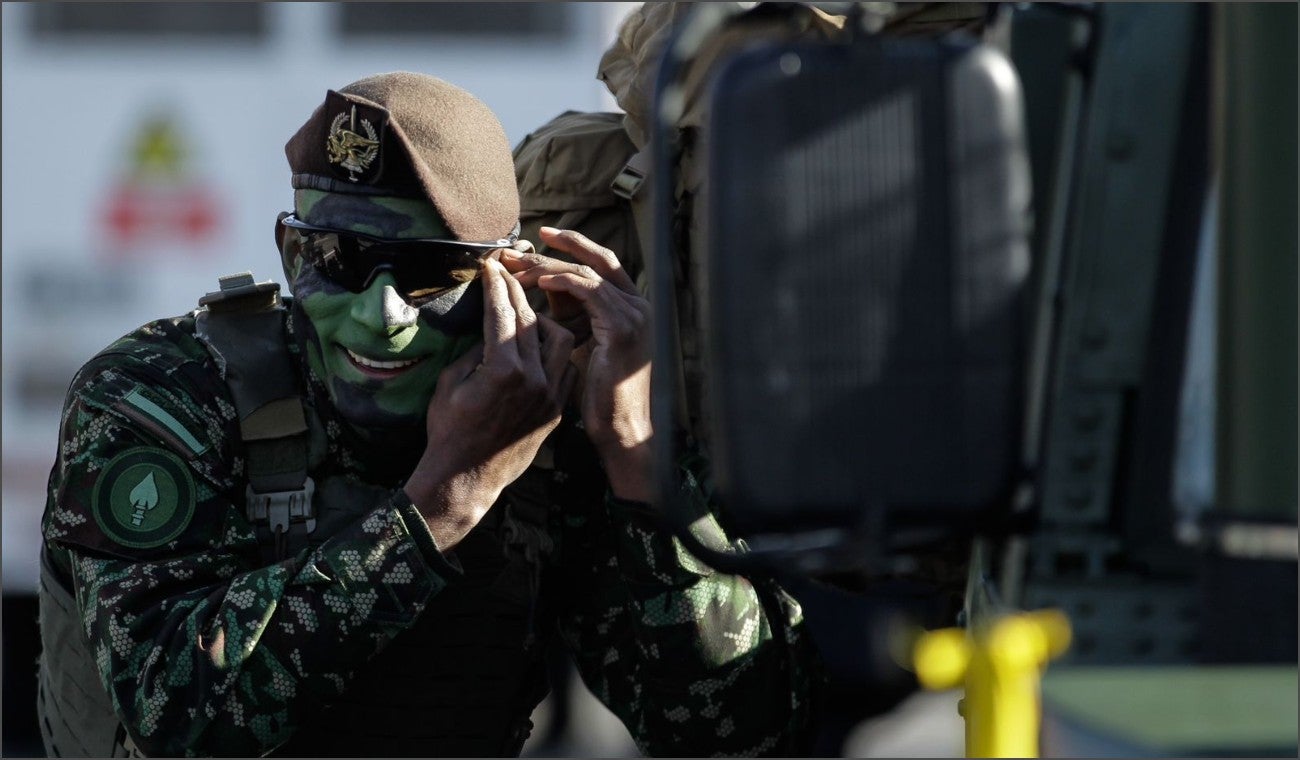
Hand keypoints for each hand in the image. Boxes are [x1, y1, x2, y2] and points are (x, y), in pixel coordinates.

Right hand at [404, 257, 575, 549]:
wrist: (466, 479)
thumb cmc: (449, 431)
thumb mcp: (452, 383)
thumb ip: (476, 350)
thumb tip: (491, 326)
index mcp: (503, 369)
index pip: (503, 313)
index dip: (496, 286)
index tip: (491, 267)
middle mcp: (534, 379)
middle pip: (531, 320)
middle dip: (517, 294)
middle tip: (507, 277)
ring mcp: (551, 395)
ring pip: (560, 340)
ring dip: (543, 322)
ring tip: (525, 314)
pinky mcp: (558, 409)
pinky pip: (566, 368)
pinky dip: (554, 351)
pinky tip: (539, 345)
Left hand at [500, 227, 652, 501]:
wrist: (619, 427)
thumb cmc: (596, 394)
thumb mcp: (579, 343)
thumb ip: (566, 315)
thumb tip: (536, 290)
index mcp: (629, 306)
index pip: (599, 263)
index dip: (570, 246)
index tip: (537, 239)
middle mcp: (636, 304)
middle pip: (596, 258)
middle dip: (557, 247)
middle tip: (516, 249)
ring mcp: (633, 314)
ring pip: (586, 272)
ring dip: (549, 267)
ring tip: (517, 269)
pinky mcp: (622, 327)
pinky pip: (589, 291)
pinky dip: (562, 281)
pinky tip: (537, 282)